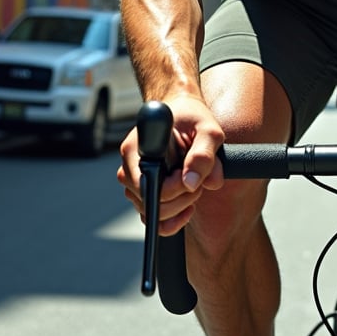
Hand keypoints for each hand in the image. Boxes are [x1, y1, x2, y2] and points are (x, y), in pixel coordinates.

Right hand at [117, 92, 224, 235]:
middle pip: (150, 204)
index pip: (148, 185)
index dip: (175, 188)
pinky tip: (188, 207)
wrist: (184, 115)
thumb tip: (192, 183)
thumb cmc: (193, 118)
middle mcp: (129, 167)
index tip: (192, 176)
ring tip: (195, 186)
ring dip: (179, 207)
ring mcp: (135, 183)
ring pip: (152, 214)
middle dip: (181, 198)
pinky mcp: (145, 193)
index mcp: (135, 149)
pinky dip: (172, 220)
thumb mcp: (207, 130)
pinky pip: (153, 219)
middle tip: (199, 180)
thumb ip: (204, 154)